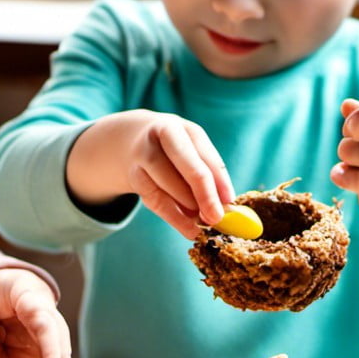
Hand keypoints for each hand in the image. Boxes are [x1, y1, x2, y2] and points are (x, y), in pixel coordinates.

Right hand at [67, 109, 233, 237]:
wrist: (129, 140)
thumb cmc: (171, 148)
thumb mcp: (189, 148)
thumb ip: (208, 172)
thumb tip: (225, 205)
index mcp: (180, 128)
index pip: (205, 156)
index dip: (219, 181)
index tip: (230, 203)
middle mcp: (159, 136)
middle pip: (187, 166)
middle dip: (205, 194)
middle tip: (216, 217)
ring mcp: (141, 155)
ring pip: (167, 184)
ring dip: (188, 206)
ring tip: (203, 221)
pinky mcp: (132, 176)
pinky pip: (155, 201)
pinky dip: (174, 218)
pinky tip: (189, 229)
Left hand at [331, 98, 358, 267]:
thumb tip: (347, 105)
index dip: (354, 121)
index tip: (353, 133)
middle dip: (347, 139)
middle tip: (351, 152)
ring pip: (356, 152)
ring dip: (346, 160)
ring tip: (353, 167)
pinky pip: (358, 179)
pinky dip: (342, 176)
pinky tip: (340, 176)